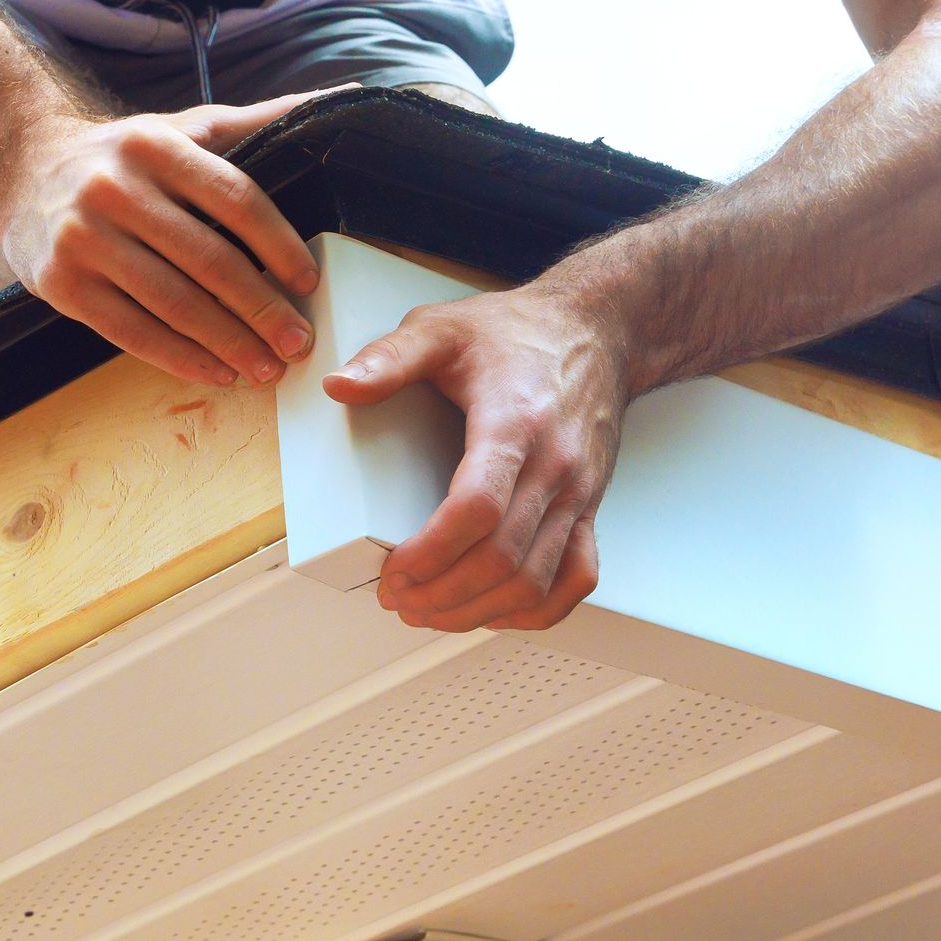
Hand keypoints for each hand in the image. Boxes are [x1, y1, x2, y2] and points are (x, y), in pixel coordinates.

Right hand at [0, 90, 349, 387]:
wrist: (21, 170)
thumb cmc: (120, 156)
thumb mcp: (182, 127)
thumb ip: (255, 122)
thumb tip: (340, 99)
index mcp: (155, 146)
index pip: (234, 198)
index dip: (277, 244)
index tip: (307, 281)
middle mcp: (115, 189)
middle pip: (207, 260)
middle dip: (260, 309)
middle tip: (298, 342)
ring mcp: (83, 239)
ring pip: (171, 303)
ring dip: (227, 343)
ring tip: (266, 367)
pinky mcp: (61, 284)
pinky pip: (130, 331)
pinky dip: (179, 357)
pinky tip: (216, 371)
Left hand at [324, 282, 631, 631]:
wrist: (600, 330)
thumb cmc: (517, 334)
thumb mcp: (441, 328)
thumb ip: (389, 357)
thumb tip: (340, 385)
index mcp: (513, 424)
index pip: (478, 509)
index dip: (431, 553)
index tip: (393, 572)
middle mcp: (554, 466)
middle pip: (503, 558)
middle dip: (442, 592)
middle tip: (396, 599)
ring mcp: (578, 492)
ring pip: (536, 579)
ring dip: (479, 610)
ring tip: (429, 612)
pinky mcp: (590, 506)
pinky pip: (576, 577)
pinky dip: (536, 608)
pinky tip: (494, 611)